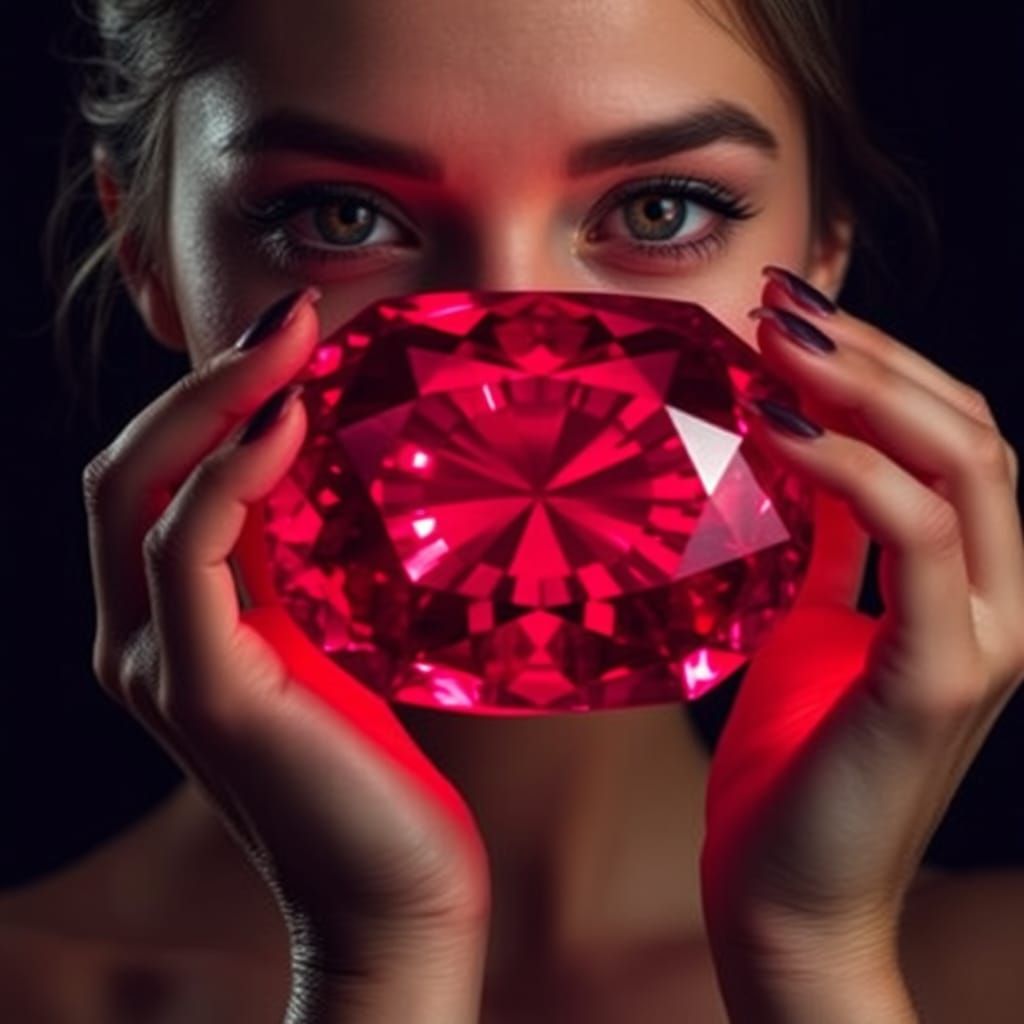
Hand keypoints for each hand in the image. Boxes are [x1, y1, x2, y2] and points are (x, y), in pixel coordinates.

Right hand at [82, 288, 490, 981]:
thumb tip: (321, 454)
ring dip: (214, 404)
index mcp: (167, 622)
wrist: (391, 881)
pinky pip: (189, 553)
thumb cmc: (372, 758)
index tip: (287, 333)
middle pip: (125, 467)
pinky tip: (291, 425)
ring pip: (138, 495)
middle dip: (202, 380)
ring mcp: (159, 667)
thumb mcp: (324, 634)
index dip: (204, 395)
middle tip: (288, 315)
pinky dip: (231, 476)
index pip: (149, 475)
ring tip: (290, 344)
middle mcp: (139, 638)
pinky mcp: (206, 692)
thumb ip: (296, 560)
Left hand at [700, 268, 1023, 986]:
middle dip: (873, 352)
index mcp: (965, 591)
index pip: (951, 441)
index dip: (880, 365)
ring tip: (775, 337)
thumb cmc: (793, 769)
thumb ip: (829, 549)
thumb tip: (801, 461)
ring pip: (963, 465)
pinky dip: (846, 468)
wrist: (787, 901)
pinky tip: (773, 428)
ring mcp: (981, 643)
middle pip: (967, 430)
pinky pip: (910, 539)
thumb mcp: (812, 628)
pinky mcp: (936, 683)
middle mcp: (995, 606)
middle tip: (777, 300)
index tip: (787, 315)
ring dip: (868, 385)